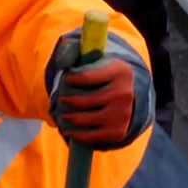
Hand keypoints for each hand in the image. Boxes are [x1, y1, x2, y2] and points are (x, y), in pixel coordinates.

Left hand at [44, 35, 148, 149]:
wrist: (125, 93)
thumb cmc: (103, 72)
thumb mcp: (93, 56)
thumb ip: (73, 51)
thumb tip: (62, 63)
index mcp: (120, 71)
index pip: (88, 76)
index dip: (72, 78)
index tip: (66, 78)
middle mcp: (124, 94)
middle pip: (85, 101)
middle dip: (68, 100)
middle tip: (62, 98)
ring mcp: (122, 114)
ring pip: (85, 119)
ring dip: (69, 117)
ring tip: (64, 114)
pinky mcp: (118, 132)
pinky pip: (91, 136)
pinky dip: (76, 134)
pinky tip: (69, 129)